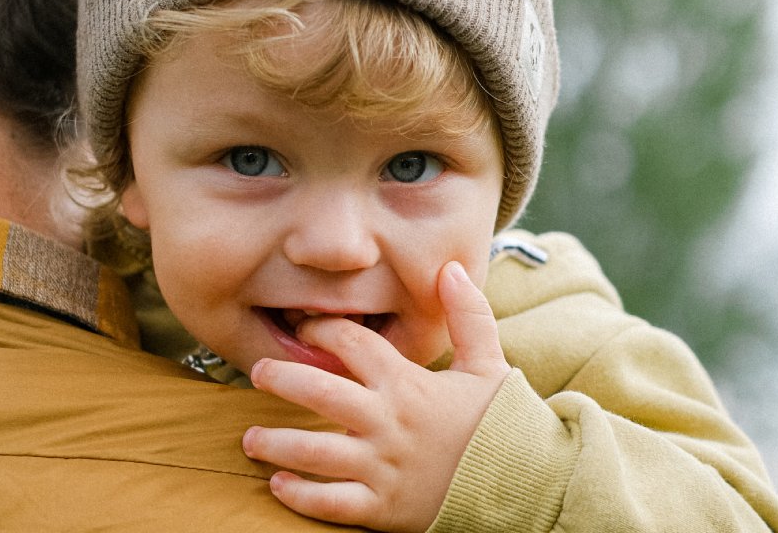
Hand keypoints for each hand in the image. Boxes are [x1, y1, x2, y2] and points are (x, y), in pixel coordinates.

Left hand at [241, 261, 511, 532]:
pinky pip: (331, 503)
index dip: (325, 330)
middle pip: (320, 392)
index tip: (306, 326)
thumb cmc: (501, 424)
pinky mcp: (383, 509)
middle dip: (283, 379)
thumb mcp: (490, 364)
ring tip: (251, 437)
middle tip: (258, 372)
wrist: (526, 486)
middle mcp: (389, 423)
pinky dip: (300, 496)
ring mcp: (383, 468)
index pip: (354, 345)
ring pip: (315, 452)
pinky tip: (279, 485)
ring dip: (276, 443)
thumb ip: (469, 316)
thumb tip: (451, 269)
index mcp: (409, 385)